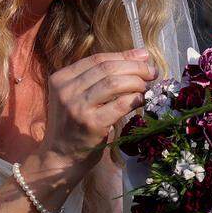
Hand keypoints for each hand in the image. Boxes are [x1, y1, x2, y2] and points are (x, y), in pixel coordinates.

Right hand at [39, 48, 156, 167]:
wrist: (59, 157)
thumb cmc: (73, 126)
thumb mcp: (75, 97)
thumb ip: (96, 79)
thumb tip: (137, 58)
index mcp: (60, 79)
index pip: (96, 59)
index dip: (124, 56)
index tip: (144, 57)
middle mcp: (66, 90)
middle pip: (107, 68)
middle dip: (135, 67)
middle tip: (152, 72)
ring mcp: (77, 107)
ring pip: (114, 83)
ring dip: (136, 82)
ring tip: (146, 87)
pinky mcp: (90, 124)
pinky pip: (120, 104)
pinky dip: (135, 100)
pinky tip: (142, 101)